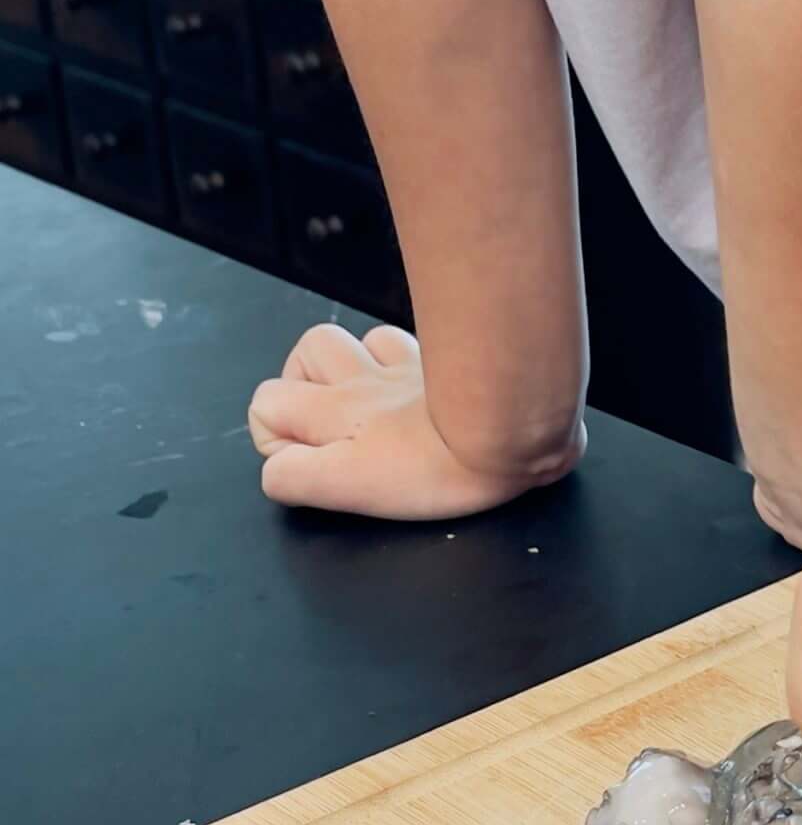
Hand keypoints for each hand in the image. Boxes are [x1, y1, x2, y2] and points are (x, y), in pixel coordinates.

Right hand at [249, 323, 582, 520]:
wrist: (512, 429)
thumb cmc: (435, 465)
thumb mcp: (346, 486)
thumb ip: (295, 477)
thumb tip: (279, 468)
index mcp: (335, 411)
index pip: (266, 404)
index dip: (277, 440)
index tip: (311, 467)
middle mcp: (365, 379)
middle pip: (310, 350)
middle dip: (309, 386)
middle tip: (335, 429)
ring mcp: (409, 366)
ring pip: (362, 338)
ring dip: (355, 366)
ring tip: (371, 403)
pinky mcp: (451, 363)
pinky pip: (411, 341)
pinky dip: (401, 359)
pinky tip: (415, 384)